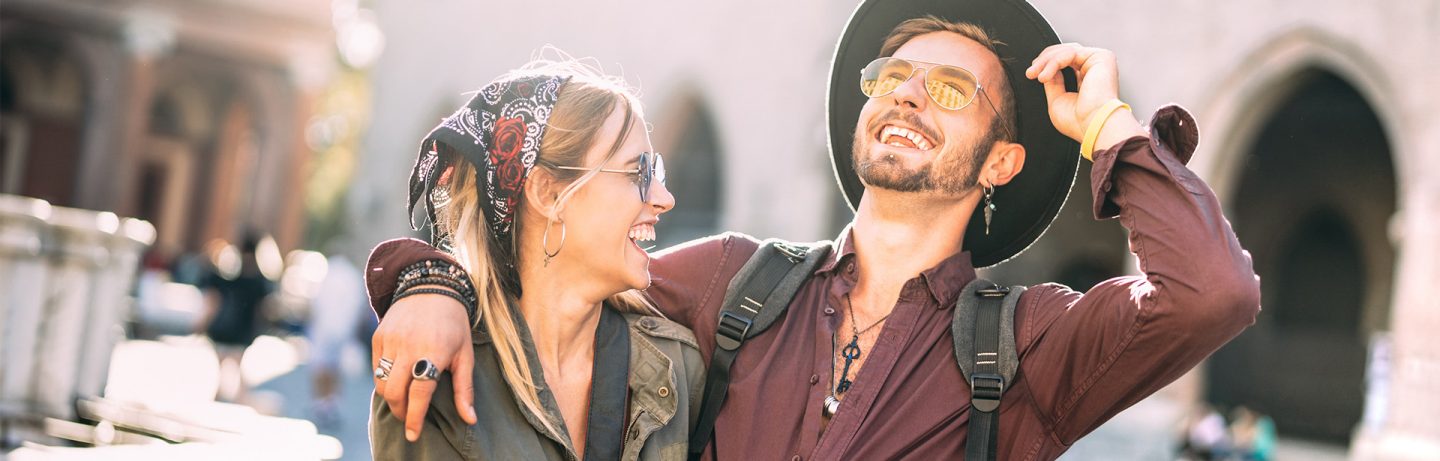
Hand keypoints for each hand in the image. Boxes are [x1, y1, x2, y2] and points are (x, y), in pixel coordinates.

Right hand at [372, 290, 477, 440]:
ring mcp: (391, 341)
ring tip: (403, 401)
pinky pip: (376, 367)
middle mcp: (409, 347)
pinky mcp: (378, 336)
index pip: (419, 394)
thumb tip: (470, 419)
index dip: (415, 418)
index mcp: (434, 352)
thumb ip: (464, 389)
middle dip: (400, 412)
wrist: (431, 288)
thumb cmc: (454, 325)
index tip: (414, 434)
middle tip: (409, 418)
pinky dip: (383, 379)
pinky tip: (396, 380)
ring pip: (381, 383)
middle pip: (394, 392)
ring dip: (390, 398)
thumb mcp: (465, 354)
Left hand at [1025, 43, 1143, 148]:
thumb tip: (1046, 70)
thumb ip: (1053, 82)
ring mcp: (1099, 62)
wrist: (1093, 127)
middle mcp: (1095, 70)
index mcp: (1087, 80)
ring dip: (1046, 62)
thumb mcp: (1056, 100)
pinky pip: (1070, 52)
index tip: (1032, 73)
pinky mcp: (1101, 57)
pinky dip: (1054, 62)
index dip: (1047, 64)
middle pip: (1065, 53)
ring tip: (1035, 74)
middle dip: (1043, 61)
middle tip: (1030, 72)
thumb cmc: (1079, 122)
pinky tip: (1044, 75)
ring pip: (1066, 51)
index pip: (1065, 63)